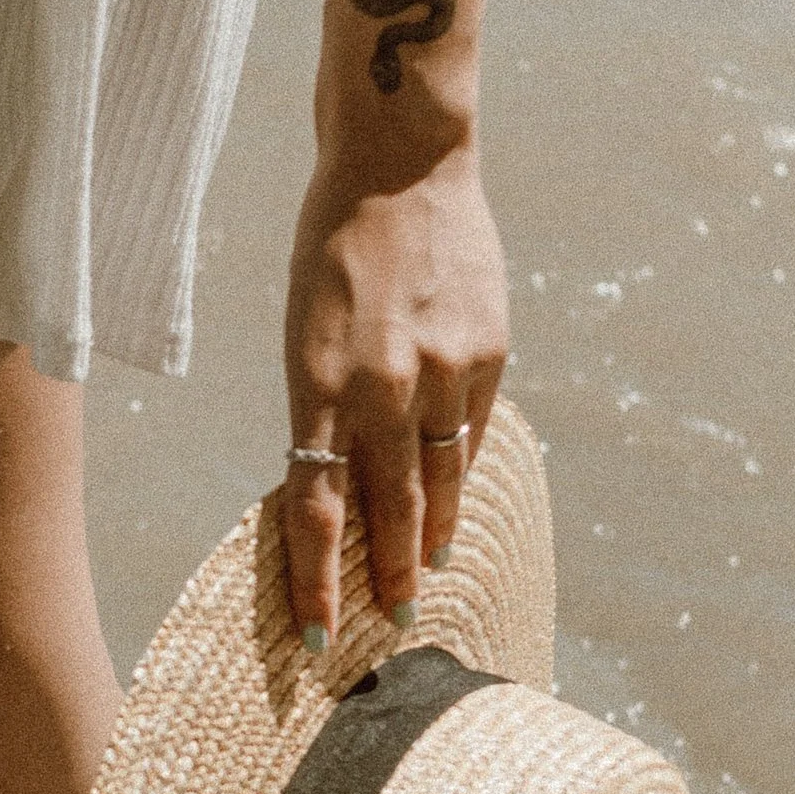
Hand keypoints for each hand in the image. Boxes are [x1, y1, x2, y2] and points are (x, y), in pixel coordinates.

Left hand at [281, 136, 507, 643]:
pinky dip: (463, 464)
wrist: (401, 162)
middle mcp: (382, 386)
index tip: (319, 632)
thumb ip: (327, 404)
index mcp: (318, 382)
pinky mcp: (489, 350)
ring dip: (434, 531)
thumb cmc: (333, 245)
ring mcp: (442, 371)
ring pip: (441, 479)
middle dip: (387, 573)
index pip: (315, 507)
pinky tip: (457, 488)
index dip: (316, 578)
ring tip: (429, 569)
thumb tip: (346, 482)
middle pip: (387, 509)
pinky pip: (473, 429)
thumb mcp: (305, 327)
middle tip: (396, 619)